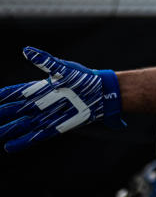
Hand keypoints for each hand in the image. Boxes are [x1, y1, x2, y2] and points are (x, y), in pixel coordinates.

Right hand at [0, 47, 123, 152]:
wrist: (103, 93)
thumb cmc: (85, 78)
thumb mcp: (63, 69)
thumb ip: (45, 61)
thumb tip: (26, 50)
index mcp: (40, 89)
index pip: (15, 93)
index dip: (3, 96)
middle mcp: (40, 104)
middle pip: (13, 111)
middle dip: (1, 115)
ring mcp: (46, 116)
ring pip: (20, 125)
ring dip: (7, 130)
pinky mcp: (55, 127)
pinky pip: (35, 136)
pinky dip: (22, 141)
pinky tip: (8, 146)